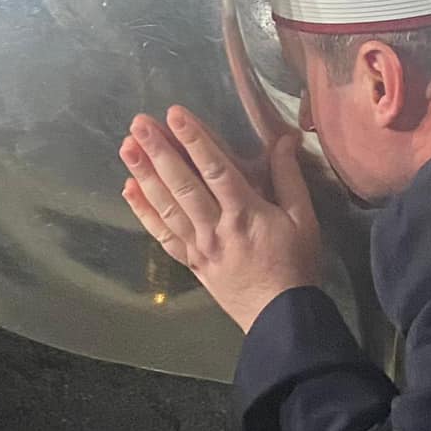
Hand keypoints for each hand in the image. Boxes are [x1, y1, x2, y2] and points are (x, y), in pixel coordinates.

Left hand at [120, 107, 323, 331]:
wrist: (280, 315)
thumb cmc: (296, 265)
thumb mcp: (304, 219)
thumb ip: (289, 178)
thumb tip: (284, 140)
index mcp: (246, 212)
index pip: (216, 168)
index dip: (195, 139)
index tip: (175, 114)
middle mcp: (216, 226)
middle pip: (182, 183)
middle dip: (159, 150)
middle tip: (138, 123)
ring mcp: (198, 245)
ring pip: (166, 205)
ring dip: (145, 175)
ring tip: (126, 148)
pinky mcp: (190, 262)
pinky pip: (162, 234)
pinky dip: (144, 211)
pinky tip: (130, 190)